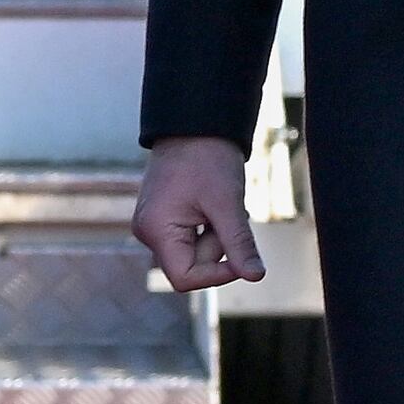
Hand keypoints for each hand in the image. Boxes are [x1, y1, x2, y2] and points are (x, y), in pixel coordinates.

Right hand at [133, 134, 264, 291]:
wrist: (195, 125)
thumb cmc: (207, 159)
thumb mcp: (228, 204)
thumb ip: (239, 244)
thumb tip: (255, 276)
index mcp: (156, 231)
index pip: (185, 278)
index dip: (217, 274)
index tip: (242, 258)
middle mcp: (148, 233)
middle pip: (190, 265)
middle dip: (217, 246)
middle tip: (227, 214)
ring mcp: (154, 225)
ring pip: (193, 252)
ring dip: (215, 235)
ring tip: (219, 204)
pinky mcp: (162, 218)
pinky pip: (190, 237)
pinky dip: (208, 227)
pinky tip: (211, 204)